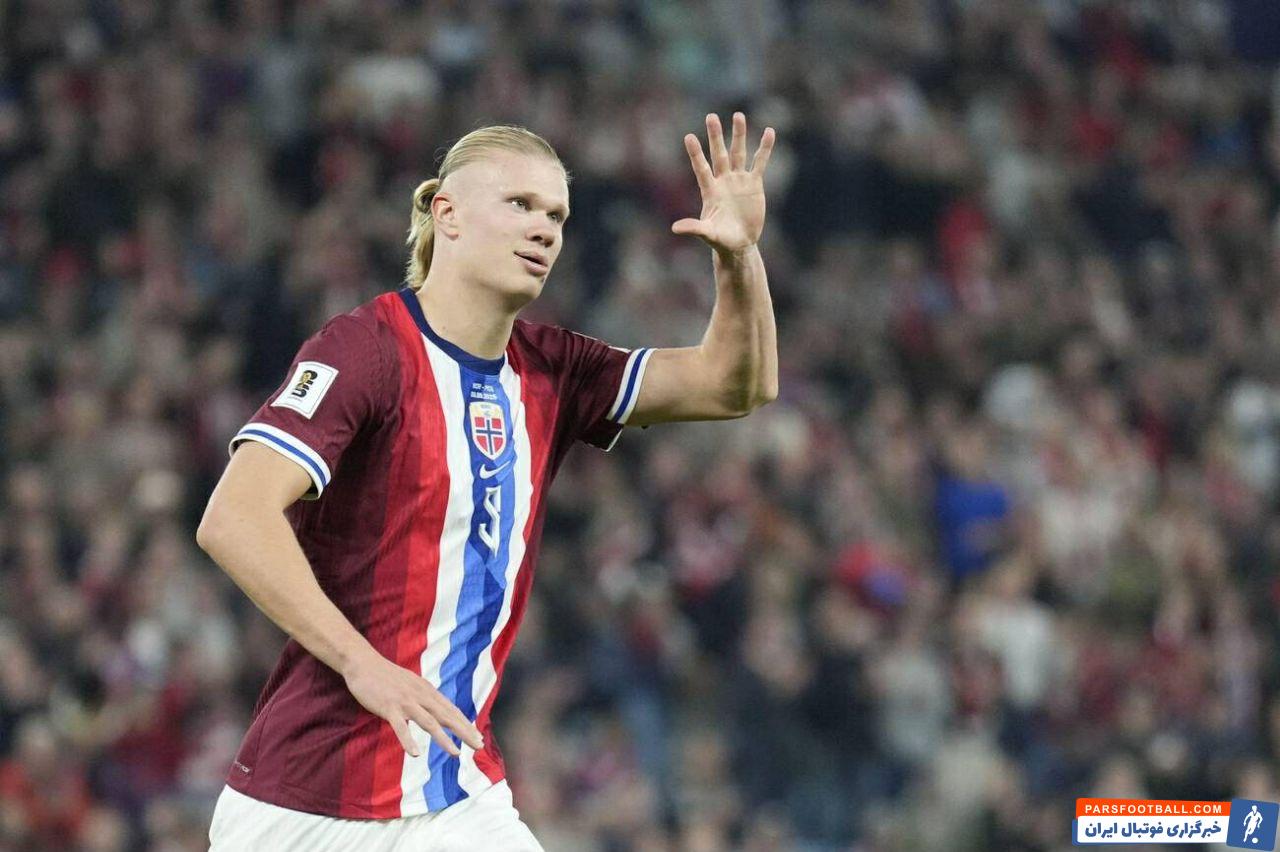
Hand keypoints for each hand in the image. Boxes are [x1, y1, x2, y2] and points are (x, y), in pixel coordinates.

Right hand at [343, 649, 482, 757]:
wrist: (363, 662)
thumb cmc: (386, 675)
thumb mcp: (411, 683)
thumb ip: (424, 695)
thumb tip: (436, 707)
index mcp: (427, 691)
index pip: (451, 710)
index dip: (465, 724)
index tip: (478, 736)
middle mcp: (420, 696)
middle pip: (446, 716)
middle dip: (464, 731)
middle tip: (479, 745)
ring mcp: (405, 702)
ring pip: (428, 722)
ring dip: (443, 739)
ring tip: (455, 753)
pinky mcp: (389, 708)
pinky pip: (400, 727)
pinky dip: (408, 740)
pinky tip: (415, 754)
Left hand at [672, 112, 775, 253]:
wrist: (740, 243)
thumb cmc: (721, 240)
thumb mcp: (707, 234)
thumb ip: (694, 228)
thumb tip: (675, 228)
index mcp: (710, 190)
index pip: (701, 168)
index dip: (695, 153)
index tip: (688, 136)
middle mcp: (723, 181)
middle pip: (719, 154)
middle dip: (716, 136)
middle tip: (711, 116)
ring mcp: (739, 180)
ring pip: (739, 153)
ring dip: (739, 135)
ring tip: (738, 116)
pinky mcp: (754, 184)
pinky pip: (759, 162)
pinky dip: (765, 148)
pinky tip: (769, 132)